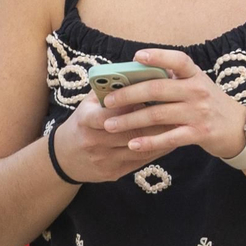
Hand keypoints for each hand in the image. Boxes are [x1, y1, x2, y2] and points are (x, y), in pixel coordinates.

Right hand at [52, 91, 174, 183]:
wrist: (65, 157)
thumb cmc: (82, 122)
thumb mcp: (87, 103)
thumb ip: (107, 89)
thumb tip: (135, 72)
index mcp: (85, 120)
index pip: (112, 113)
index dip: (134, 105)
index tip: (155, 96)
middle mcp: (94, 142)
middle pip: (130, 133)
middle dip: (155, 122)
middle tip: (177, 110)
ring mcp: (104, 160)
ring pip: (139, 148)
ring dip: (161, 137)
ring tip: (180, 125)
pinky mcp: (114, 173)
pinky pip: (141, 161)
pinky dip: (158, 150)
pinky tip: (171, 140)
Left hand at [96, 48, 245, 158]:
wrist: (238, 128)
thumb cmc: (208, 103)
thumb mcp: (196, 85)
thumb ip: (173, 80)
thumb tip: (134, 76)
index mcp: (195, 75)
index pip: (178, 60)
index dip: (158, 56)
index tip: (137, 57)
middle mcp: (197, 91)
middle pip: (158, 89)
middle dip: (129, 95)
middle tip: (109, 101)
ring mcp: (199, 113)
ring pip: (157, 115)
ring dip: (131, 120)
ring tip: (110, 125)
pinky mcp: (199, 134)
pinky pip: (169, 138)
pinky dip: (148, 141)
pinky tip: (132, 144)